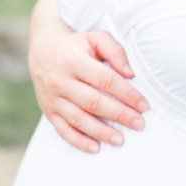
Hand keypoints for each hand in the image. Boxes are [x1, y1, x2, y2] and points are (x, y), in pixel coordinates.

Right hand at [29, 14, 147, 152]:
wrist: (42, 49)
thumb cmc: (76, 44)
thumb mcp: (95, 37)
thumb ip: (115, 51)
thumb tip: (130, 74)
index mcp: (74, 61)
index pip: (105, 80)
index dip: (126, 94)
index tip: (143, 105)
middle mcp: (61, 81)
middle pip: (94, 102)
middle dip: (119, 115)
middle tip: (139, 124)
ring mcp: (52, 98)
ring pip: (79, 119)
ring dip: (101, 132)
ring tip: (120, 140)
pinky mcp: (48, 110)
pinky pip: (63, 130)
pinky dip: (79, 141)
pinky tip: (95, 148)